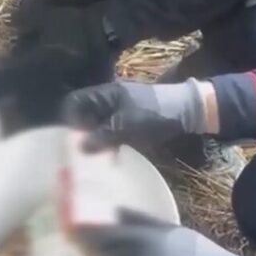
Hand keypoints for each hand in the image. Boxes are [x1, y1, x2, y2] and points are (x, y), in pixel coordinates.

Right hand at [61, 79, 209, 152]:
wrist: (186, 111)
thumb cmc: (155, 113)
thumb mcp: (127, 125)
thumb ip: (103, 136)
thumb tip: (80, 147)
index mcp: (104, 95)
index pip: (75, 102)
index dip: (69, 119)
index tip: (69, 141)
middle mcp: (107, 101)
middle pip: (84, 115)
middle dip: (79, 134)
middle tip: (78, 155)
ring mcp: (118, 111)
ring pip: (97, 126)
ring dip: (94, 141)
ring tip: (92, 160)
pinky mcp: (128, 122)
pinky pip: (110, 132)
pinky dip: (107, 143)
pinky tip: (109, 157)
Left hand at [75, 211, 255, 255]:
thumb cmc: (191, 248)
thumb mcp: (166, 227)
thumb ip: (139, 219)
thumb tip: (115, 211)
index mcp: (138, 239)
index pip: (104, 234)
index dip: (86, 231)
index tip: (73, 228)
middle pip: (103, 254)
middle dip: (93, 250)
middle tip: (86, 246)